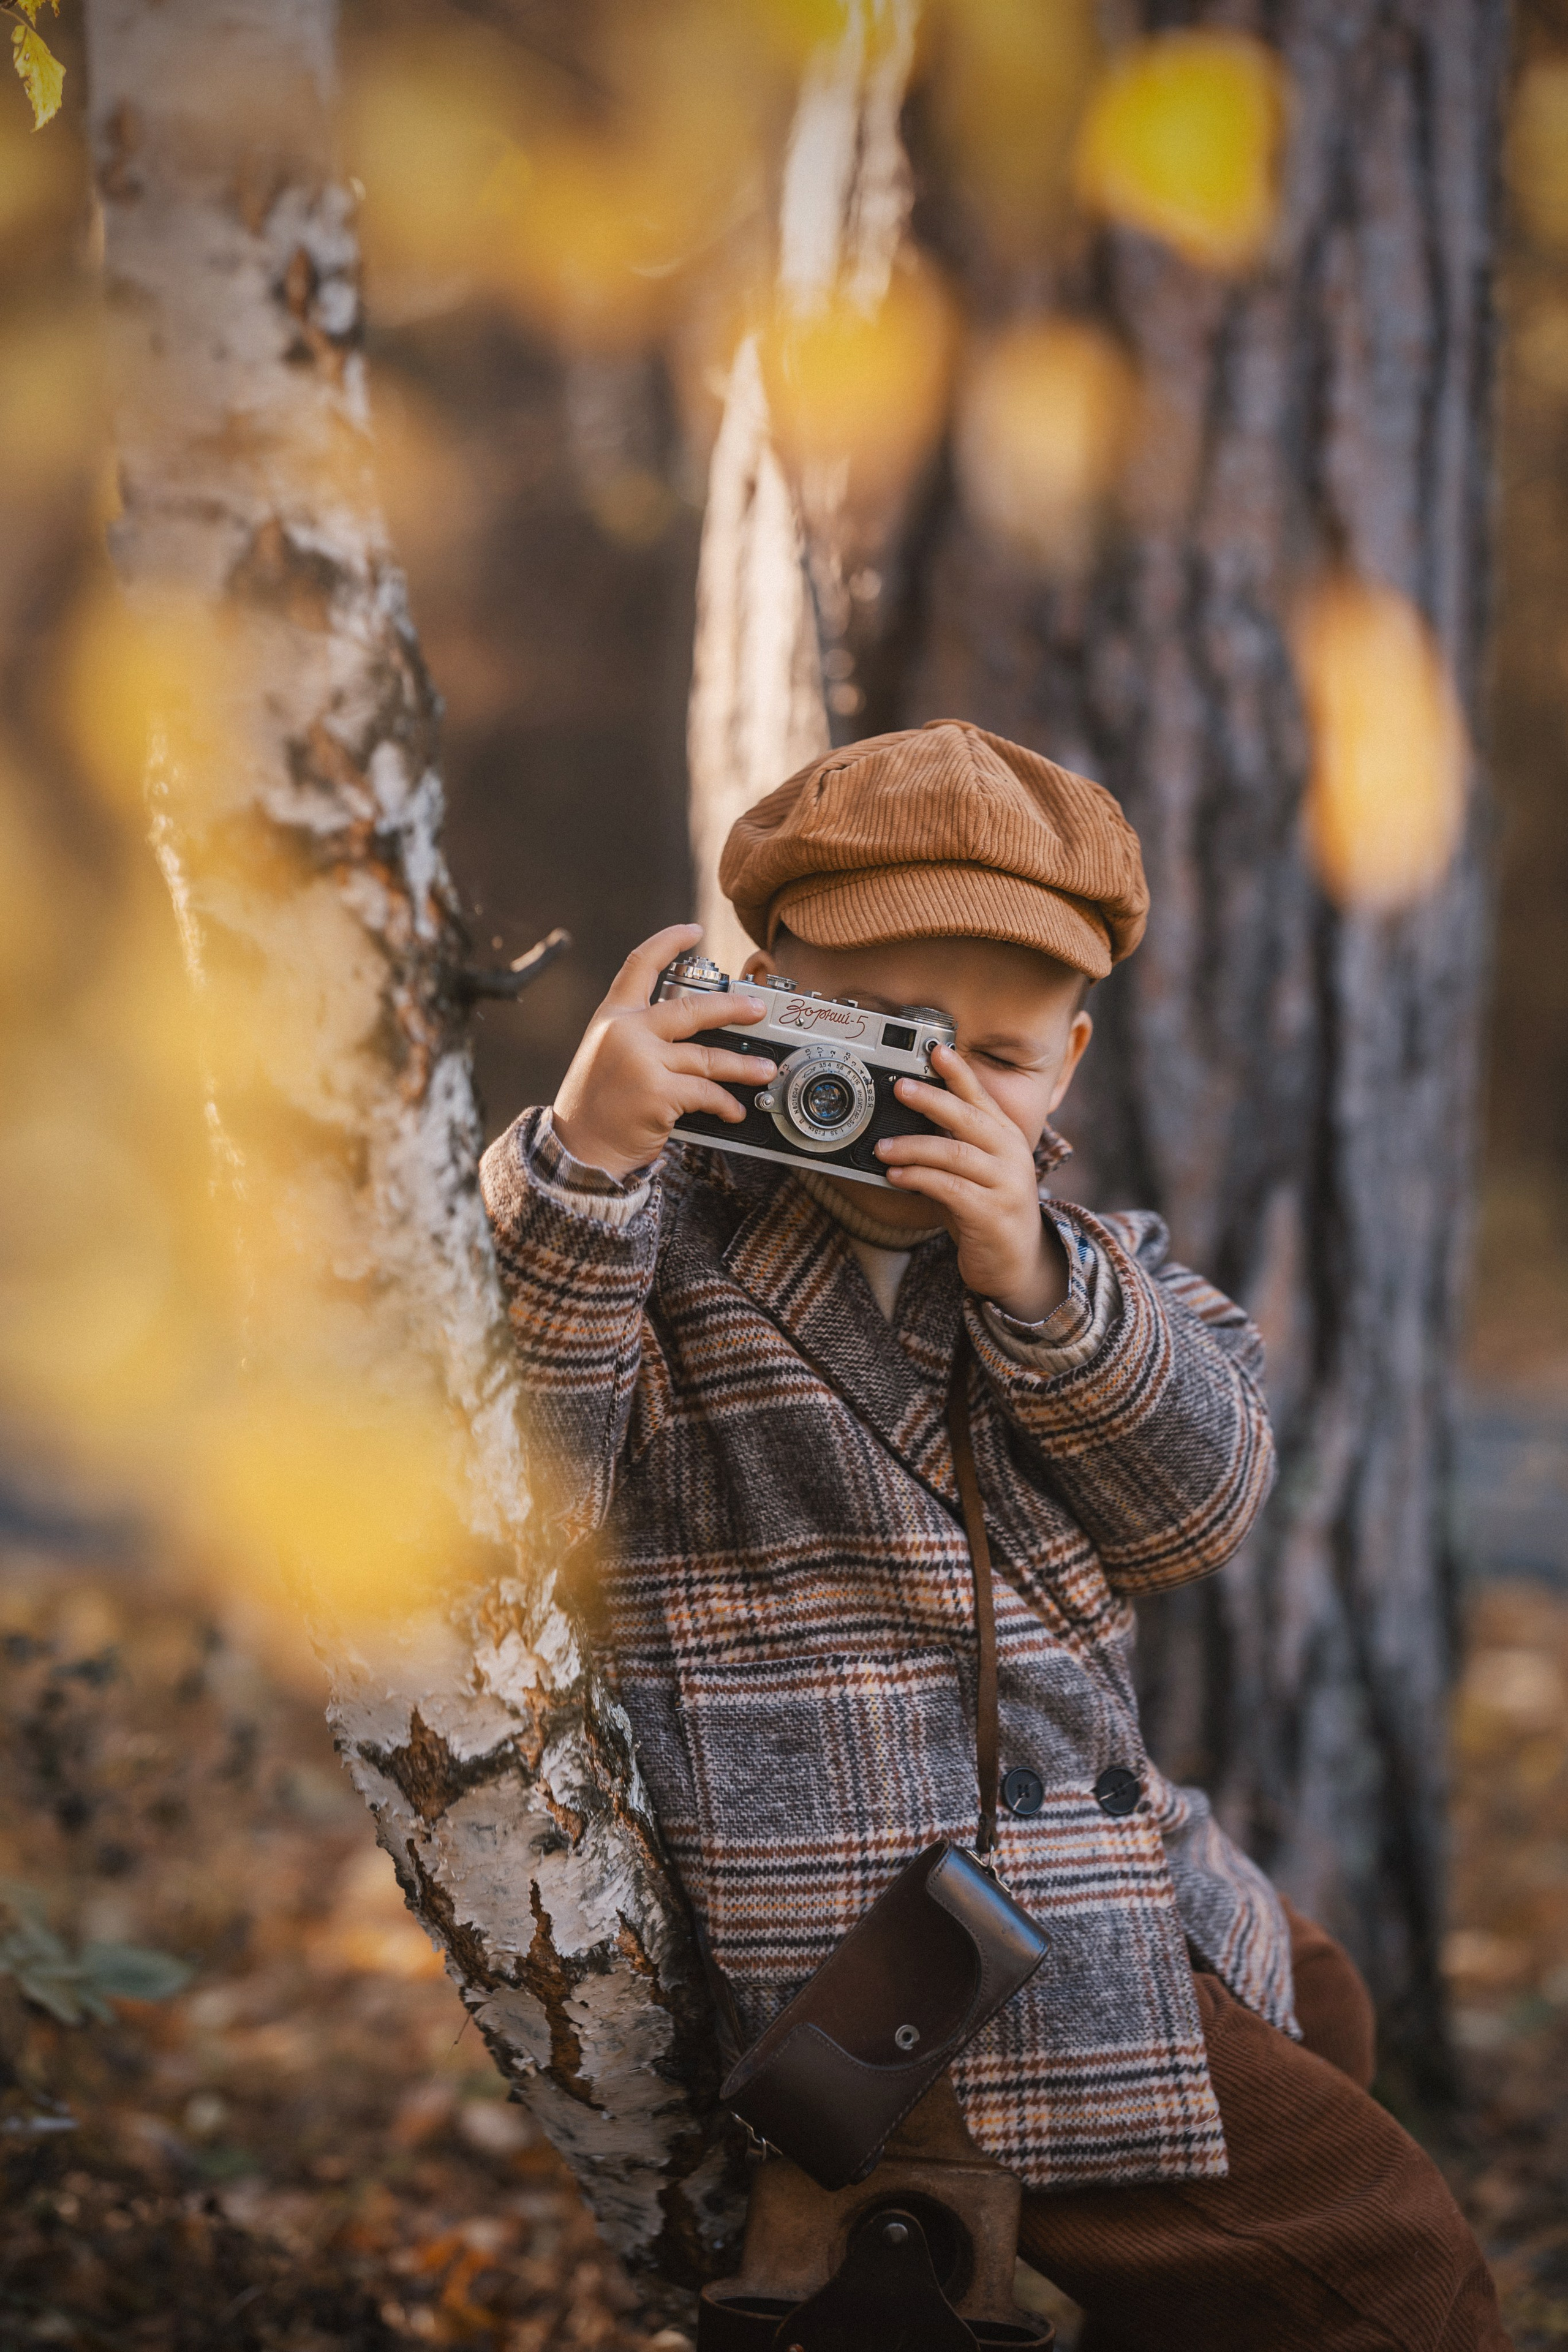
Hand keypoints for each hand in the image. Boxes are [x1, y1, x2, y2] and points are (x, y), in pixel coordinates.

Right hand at [553, 924, 773, 1180]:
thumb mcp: (608, 1055)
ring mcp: (642, 1062)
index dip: (668, 942)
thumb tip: (698, 1033)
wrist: (578, 1150)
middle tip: (758, 1009)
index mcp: (612, 1017)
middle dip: (733, 1008)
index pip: (640, 965)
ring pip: (708, 1057)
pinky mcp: (658, 1094)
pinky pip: (706, 1094)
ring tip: (764, 1069)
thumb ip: (642, 1036)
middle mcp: (626, 1033)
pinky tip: (733, 1111)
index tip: (692, 930)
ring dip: (743, 1066)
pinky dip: (725, 1104)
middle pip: (691, 1009)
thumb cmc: (596, 1106)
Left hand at [875, 1044, 1066, 1321]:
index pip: (982, 1097)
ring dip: (913, 1147)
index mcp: (1007, 1137)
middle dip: (931, 1099)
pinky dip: (918, 1178)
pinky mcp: (990, 1213)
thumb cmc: (987, 1210)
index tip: (936, 1050)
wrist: (1016, 1263)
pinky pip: (949, 1187)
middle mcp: (1011, 1155)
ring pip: (954, 1153)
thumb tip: (907, 1121)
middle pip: (968, 1117)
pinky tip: (896, 1175)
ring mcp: (1004, 1184)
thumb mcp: (975, 1170)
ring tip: (882, 1147)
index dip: (959, 1071)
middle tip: (899, 1087)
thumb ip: (953, 1144)